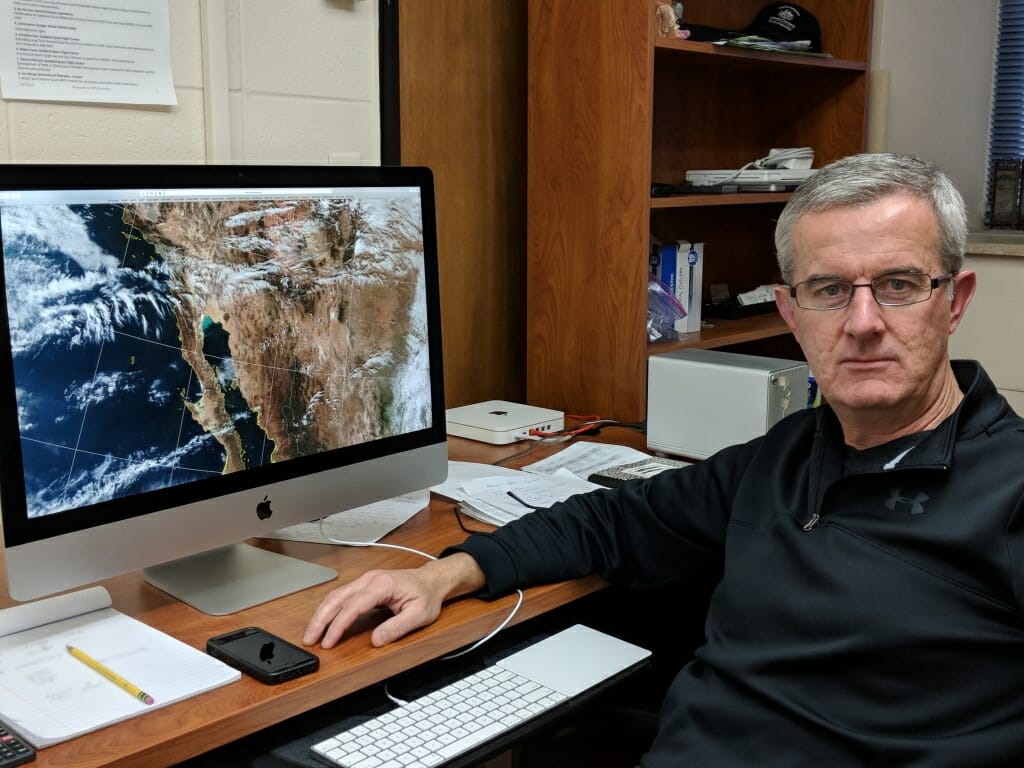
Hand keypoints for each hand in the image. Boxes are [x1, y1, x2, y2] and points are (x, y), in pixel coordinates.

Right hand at [302, 553, 485, 648]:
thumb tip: (375, 640)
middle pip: (337, 598)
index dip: (338, 625)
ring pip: (336, 595)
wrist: (432, 581)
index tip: (329, 641)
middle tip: (309, 639)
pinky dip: (330, 609)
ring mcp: (366, 580)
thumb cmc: (427, 596)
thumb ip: (397, 628)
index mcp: (382, 584)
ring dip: (322, 614)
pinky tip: (324, 622)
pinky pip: (342, 596)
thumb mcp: (419, 615)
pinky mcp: (365, 586)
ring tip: (312, 634)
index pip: (353, 606)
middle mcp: (370, 579)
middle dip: (321, 619)